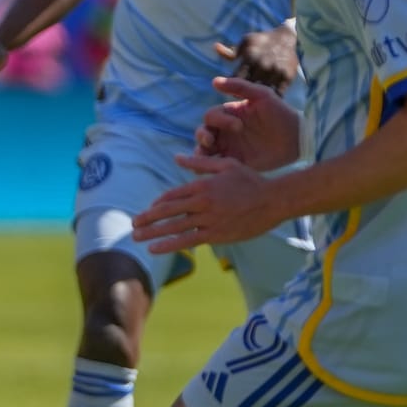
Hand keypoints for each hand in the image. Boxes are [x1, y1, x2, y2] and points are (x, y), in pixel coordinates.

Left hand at [132, 154, 282, 252]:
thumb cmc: (251, 181)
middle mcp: (203, 202)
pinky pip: (189, 240)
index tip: (149, 211)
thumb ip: (199, 162)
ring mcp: (209, 219)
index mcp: (203, 185)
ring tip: (137, 238)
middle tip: (133, 224)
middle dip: (147, 218)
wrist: (274, 200)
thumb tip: (177, 157)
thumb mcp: (225, 165)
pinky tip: (155, 249)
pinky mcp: (217, 234)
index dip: (158, 204)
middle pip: (167, 211)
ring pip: (174, 227)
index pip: (173, 195)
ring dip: (153, 233)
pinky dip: (170, 244)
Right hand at [194, 76, 300, 170]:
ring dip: (200, 153)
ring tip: (204, 158)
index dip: (219, 120)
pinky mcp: (236, 163)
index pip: (211, 116)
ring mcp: (230, 148)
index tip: (239, 126)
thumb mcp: (262, 95)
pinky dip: (210, 168)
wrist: (297, 138)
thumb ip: (239, 87)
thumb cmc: (280, 113)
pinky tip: (211, 169)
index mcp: (229, 115)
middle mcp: (225, 131)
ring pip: (204, 151)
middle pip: (202, 133)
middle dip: (202, 137)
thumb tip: (214, 81)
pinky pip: (217, 166)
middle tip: (210, 141)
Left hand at [214, 22, 297, 90]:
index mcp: (250, 57)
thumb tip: (216, 48)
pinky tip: (269, 98)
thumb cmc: (262, 41)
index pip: (235, 79)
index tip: (233, 89)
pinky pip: (277, 94)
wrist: (289, 37)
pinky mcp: (287, 77)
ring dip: (258, 98)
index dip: (232, 87)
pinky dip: (272, 98)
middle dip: (244, 94)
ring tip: (255, 100)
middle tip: (243, 96)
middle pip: (248, 89)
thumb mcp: (246, 42)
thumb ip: (230, 52)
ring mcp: (275, 71)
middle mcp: (262, 65)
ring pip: (262, 93)